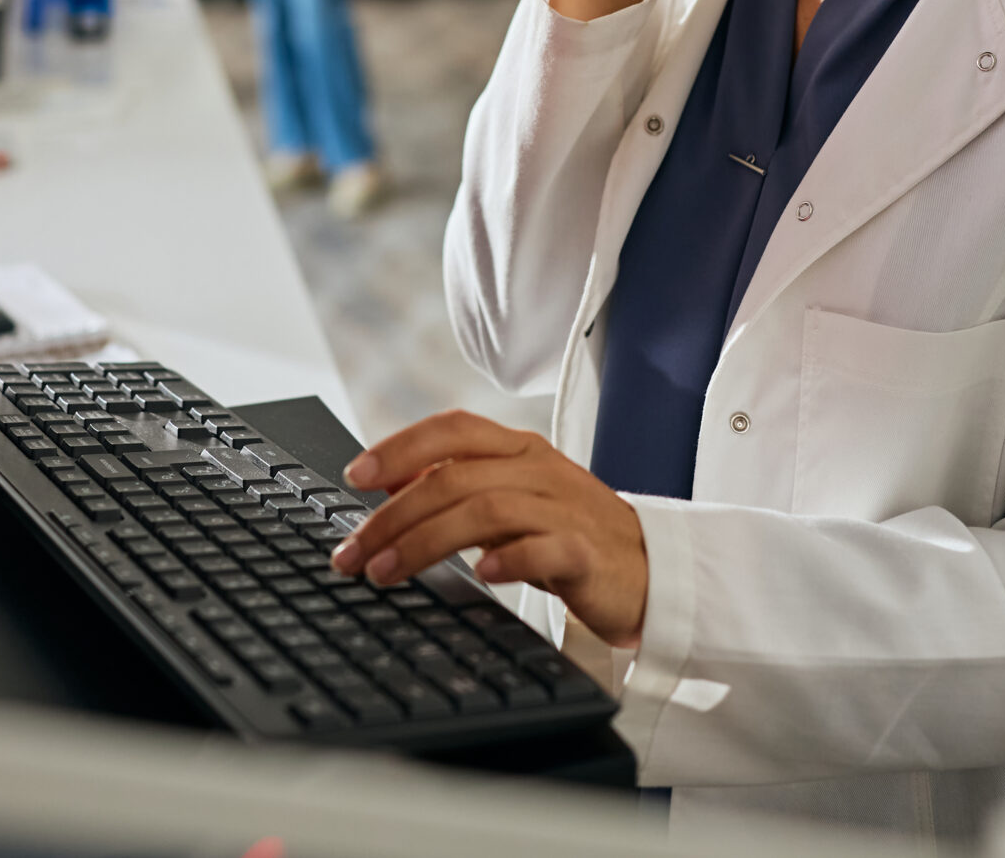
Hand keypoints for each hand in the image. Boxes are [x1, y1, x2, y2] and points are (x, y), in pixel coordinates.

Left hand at [331, 411, 648, 648]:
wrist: (650, 570)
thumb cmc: (569, 534)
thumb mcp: (512, 501)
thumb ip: (459, 487)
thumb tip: (386, 485)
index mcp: (519, 450)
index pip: (453, 429)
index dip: (400, 446)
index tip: (354, 475)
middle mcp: (539, 470)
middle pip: (454, 478)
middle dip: (393, 516)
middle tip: (353, 553)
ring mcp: (566, 509)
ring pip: (487, 511)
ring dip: (427, 542)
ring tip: (387, 572)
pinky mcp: (589, 552)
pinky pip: (545, 547)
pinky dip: (508, 558)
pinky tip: (479, 574)